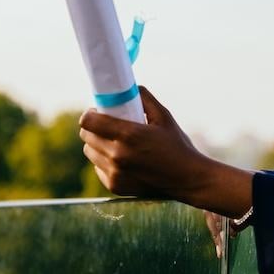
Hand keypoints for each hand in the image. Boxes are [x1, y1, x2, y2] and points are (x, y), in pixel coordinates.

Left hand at [78, 86, 208, 202]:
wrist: (187, 179)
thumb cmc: (177, 145)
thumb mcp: (164, 117)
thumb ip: (145, 99)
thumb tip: (130, 87)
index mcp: (129, 135)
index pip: (89, 122)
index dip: (90, 114)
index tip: (98, 111)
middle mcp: (117, 155)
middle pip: (86, 136)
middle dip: (94, 127)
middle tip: (107, 124)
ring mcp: (115, 173)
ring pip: (90, 152)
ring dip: (97, 144)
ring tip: (114, 141)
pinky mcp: (115, 186)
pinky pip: (98, 168)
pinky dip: (104, 161)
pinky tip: (121, 158)